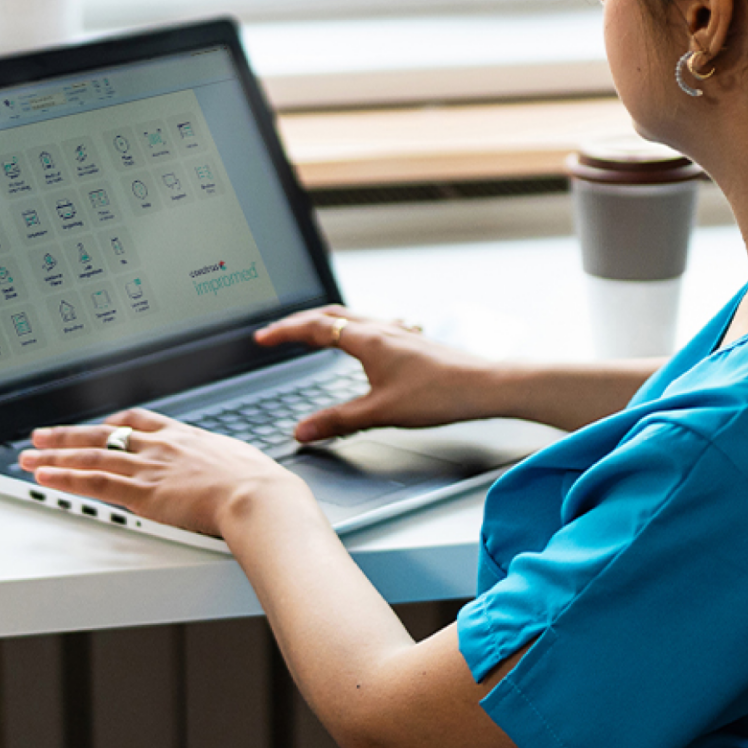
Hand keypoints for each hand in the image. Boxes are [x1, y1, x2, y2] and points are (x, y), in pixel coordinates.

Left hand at [19, 410, 306, 538]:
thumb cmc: (261, 485)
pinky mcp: (143, 492)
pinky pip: (94, 481)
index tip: (100, 424)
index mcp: (187, 437)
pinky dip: (66, 476)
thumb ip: (226, 467)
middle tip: (42, 434)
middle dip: (70, 435)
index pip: (141, 421)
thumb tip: (235, 474)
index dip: (114, 421)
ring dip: (55, 455)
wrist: (259, 495)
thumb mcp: (243, 463)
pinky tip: (45, 475)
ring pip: (91, 455)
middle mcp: (163, 447)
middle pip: (105, 434)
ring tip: (28, 455)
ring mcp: (150, 468)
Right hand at [253, 305, 503, 441]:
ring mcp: (398, 332)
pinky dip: (351, 329)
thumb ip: (338, 422)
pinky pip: (371, 326)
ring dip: (325, 322)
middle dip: (298, 323)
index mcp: (368, 339)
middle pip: (331, 315)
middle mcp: (382, 329)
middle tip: (276, 333)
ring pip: (352, 317)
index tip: (262, 338)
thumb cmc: (440, 394)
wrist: (486, 386)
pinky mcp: (412, 342)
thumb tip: (302, 432)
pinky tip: (360, 342)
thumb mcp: (380, 412)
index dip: (284, 332)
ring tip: (309, 333)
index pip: (316, 327)